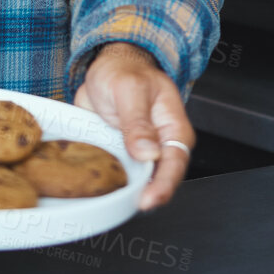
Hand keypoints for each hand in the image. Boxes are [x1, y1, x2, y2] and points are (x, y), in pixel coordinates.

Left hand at [74, 42, 194, 210]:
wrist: (106, 67)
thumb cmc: (125, 72)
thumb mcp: (130, 89)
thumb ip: (138, 121)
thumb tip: (149, 153)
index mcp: (173, 128)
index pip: (175, 162)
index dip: (163, 185)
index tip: (148, 199)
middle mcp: (159, 146)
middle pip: (159, 179)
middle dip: (145, 196)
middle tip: (127, 205)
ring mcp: (139, 154)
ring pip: (137, 183)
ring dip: (125, 194)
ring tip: (111, 202)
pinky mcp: (120, 158)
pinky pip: (117, 178)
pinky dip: (109, 186)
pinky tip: (97, 191)